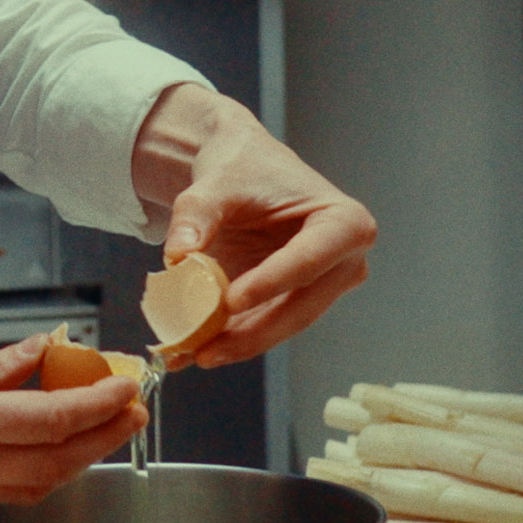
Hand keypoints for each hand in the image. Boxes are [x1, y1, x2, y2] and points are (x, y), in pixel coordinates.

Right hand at [0, 310, 143, 500]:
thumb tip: (43, 360)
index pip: (49, 423)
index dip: (98, 406)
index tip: (127, 386)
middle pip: (49, 467)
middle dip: (98, 439)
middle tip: (129, 406)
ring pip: (26, 483)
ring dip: (69, 455)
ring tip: (96, 416)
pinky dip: (30, 458)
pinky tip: (42, 426)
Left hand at [131, 85, 375, 366]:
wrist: (242, 170)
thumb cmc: (243, 168)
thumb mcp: (216, 183)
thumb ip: (195, 215)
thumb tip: (178, 257)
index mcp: (344, 222)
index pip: (309, 259)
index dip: (271, 283)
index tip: (231, 301)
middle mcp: (344, 262)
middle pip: (300, 307)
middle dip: (252, 332)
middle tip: (204, 349)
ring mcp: (322, 287)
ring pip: (282, 326)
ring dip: (237, 344)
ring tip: (190, 354)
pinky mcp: (295, 303)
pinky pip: (265, 328)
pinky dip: (230, 340)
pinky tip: (192, 350)